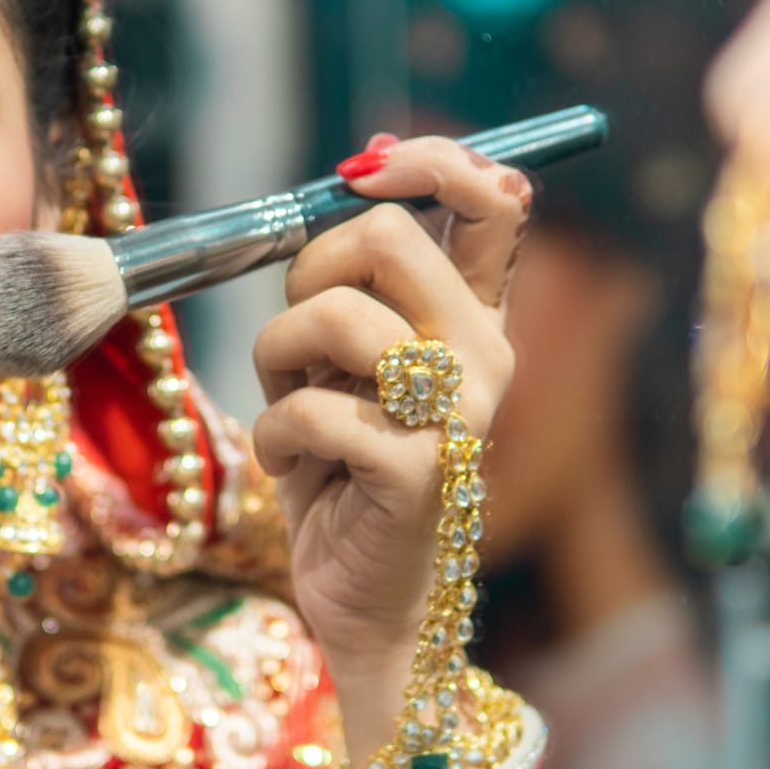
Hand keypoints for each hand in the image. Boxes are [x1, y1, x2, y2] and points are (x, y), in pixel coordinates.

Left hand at [251, 133, 531, 757]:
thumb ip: (361, 286)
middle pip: (385, 239)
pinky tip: (293, 469)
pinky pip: (310, 410)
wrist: (372, 606)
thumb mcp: (352, 367)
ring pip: (336, 318)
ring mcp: (460, 415)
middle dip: (308, 274)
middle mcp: (485, 356)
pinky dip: (276, 437)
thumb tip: (350, 181)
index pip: (493, 197)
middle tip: (299, 340)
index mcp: (475, 320)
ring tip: (293, 410)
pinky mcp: (420, 472)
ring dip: (278, 362)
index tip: (361, 174)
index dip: (425, 162)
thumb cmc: (348, 476)